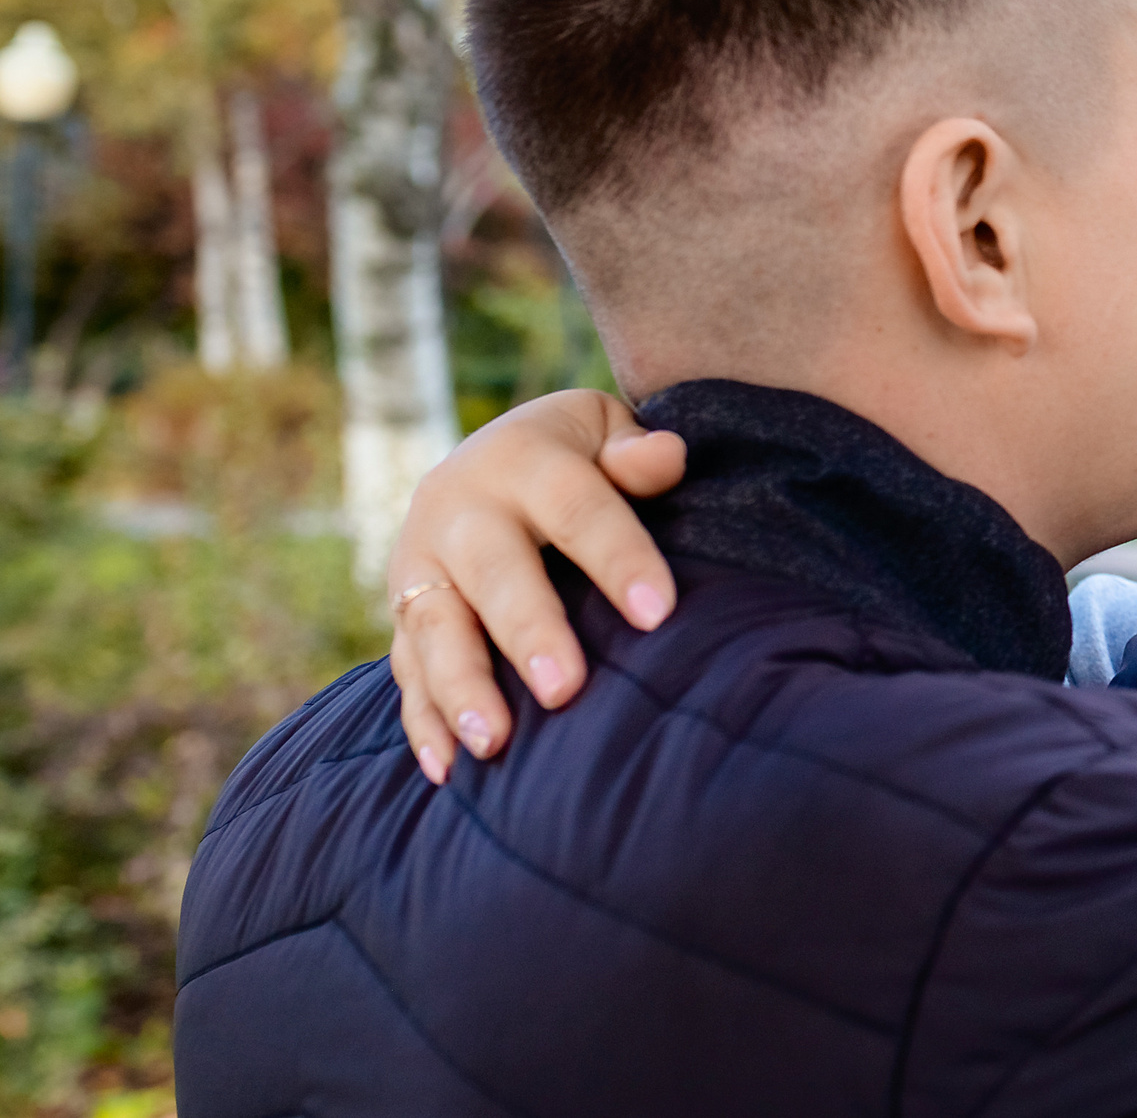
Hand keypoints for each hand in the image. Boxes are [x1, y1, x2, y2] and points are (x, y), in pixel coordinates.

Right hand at [387, 391, 684, 781]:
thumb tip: (668, 457)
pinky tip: (448, 769)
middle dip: (528, 633)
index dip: (619, 558)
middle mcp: (460, 510)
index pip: (579, 509)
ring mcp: (421, 564)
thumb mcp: (602, 431)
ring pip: (435, 628)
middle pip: (494, 574)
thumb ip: (633, 452)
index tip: (660, 613)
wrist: (488, 459)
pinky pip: (406, 670)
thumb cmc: (575, 455)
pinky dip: (423, 721)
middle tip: (565, 690)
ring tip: (495, 744)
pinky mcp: (402, 612)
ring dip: (462, 688)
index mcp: (522, 459)